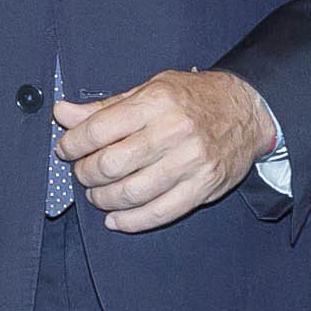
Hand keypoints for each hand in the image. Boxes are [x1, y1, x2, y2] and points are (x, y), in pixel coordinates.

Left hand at [53, 71, 274, 233]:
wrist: (247, 110)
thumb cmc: (194, 98)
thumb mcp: (149, 89)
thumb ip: (105, 107)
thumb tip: (63, 113)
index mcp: (157, 102)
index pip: (100, 129)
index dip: (73, 144)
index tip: (66, 149)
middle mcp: (174, 132)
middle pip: (111, 164)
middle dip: (86, 173)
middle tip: (82, 172)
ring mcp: (191, 162)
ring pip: (131, 193)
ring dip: (104, 199)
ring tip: (97, 194)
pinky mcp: (203, 188)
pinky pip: (159, 213)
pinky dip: (130, 221)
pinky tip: (116, 218)